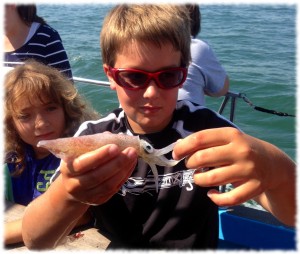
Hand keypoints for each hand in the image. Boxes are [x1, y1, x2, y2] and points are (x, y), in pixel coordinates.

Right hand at [59, 144, 137, 204]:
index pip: (83, 163)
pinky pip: (114, 189)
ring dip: (123, 170)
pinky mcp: (98, 201)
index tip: (114, 146)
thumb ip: (93, 144)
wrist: (71, 187)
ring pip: (108, 185)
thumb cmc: (79, 163)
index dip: (99, 156)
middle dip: (116, 163)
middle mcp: (75, 185)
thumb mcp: (79, 153)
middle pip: (97, 176)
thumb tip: (111, 135)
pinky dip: (124, 176)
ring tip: (133, 156)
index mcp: (68, 169)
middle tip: (130, 151)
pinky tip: (131, 165)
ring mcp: (87, 196)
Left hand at [172, 127, 294, 210]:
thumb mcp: (226, 139)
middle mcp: (240, 151)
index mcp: (231, 134)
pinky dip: (215, 198)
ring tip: (199, 177)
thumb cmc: (240, 149)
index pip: (199, 138)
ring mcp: (248, 170)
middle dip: (190, 163)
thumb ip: (204, 141)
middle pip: (202, 158)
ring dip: (198, 180)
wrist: (272, 162)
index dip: (182, 147)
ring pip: (211, 179)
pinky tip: (211, 194)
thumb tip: (177, 144)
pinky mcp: (254, 187)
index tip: (176, 154)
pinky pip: (228, 199)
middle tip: (190, 165)